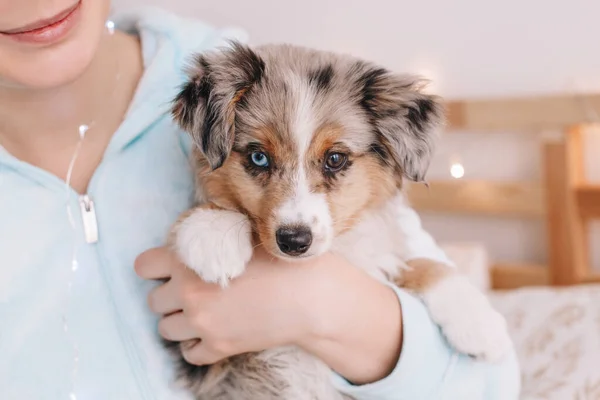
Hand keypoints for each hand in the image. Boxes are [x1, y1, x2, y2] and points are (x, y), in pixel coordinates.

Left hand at [134, 246, 315, 364]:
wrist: (311, 294)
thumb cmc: (281, 258)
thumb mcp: (240, 234)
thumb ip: (207, 238)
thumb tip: (187, 239)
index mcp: (189, 260)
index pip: (143, 266)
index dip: (154, 267)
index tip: (166, 269)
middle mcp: (189, 293)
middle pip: (153, 301)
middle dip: (170, 295)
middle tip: (193, 290)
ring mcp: (202, 324)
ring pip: (166, 329)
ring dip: (180, 321)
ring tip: (202, 312)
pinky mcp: (219, 347)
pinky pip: (189, 354)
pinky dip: (196, 345)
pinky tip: (212, 332)